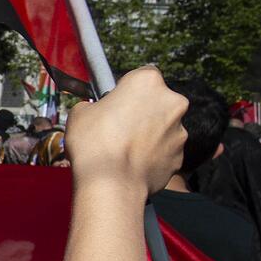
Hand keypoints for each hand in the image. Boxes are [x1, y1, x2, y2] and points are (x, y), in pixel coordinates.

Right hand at [61, 68, 183, 197]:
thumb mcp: (80, 112)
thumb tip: (100, 112)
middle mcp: (172, 102)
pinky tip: (134, 165)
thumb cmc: (94, 142)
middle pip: (158, 102)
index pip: (142, 76)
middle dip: (143, 112)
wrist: (111, 184)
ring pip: (164, 128)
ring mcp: (180, 131)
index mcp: (148, 82)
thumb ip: (97, 105)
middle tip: (120, 127)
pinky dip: (154, 156)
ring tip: (125, 151)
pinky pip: (166, 152)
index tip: (117, 103)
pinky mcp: (180, 157)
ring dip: (150, 135)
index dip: (128, 89)